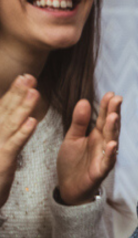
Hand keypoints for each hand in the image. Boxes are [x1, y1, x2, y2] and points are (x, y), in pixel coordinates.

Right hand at [0, 75, 38, 207]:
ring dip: (22, 107)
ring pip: (9, 124)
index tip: (26, 77)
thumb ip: (8, 132)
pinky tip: (32, 121)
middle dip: (17, 93)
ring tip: (34, 92)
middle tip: (30, 76)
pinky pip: (13, 145)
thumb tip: (20, 117)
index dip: (13, 93)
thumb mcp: (1, 150)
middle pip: (4, 112)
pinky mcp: (0, 161)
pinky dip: (22, 133)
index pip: (2, 109)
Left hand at [56, 92, 121, 205]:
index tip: (111, 93)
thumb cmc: (73, 162)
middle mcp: (103, 143)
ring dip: (113, 129)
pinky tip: (112, 144)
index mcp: (96, 134)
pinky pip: (107, 161)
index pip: (103, 117)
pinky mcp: (100, 170)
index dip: (107, 106)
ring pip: (111, 140)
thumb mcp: (72, 138)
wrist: (69, 187)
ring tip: (113, 116)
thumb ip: (78, 122)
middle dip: (114, 112)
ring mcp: (103, 156)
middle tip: (117, 99)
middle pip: (110, 126)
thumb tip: (84, 100)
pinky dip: (110, 153)